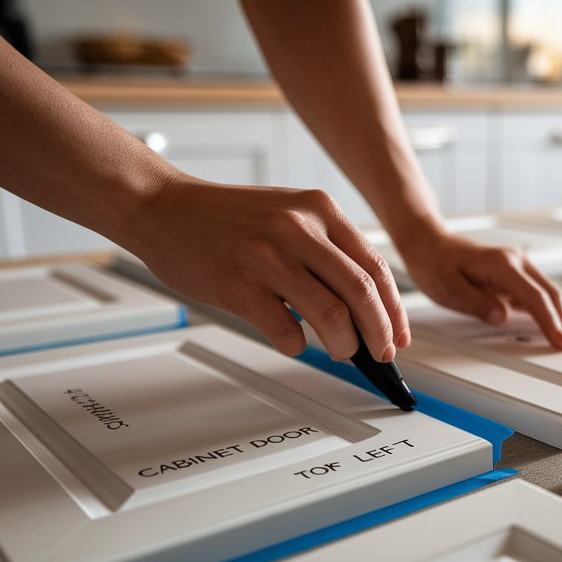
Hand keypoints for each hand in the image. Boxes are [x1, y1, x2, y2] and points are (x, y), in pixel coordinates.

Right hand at [127, 174, 407, 361]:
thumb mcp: (288, 213)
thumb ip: (326, 247)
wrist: (162, 207)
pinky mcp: (239, 286)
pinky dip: (297, 345)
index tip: (398, 335)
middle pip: (363, 293)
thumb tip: (367, 302)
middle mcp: (298, 228)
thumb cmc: (225, 218)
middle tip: (381, 354)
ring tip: (341, 351)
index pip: (375, 267)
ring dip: (344, 345)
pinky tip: (292, 340)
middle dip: (380, 334)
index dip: (394, 309)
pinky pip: (286, 331)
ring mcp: (269, 257)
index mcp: (319, 209)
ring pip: (332, 316)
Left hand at [396, 229, 561, 350]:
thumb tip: (502, 317)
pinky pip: (538, 294)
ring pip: (548, 293)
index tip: (560, 340)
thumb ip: (476, 303)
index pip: (535, 297)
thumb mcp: (448, 288)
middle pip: (549, 295)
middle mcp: (515, 262)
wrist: (430, 244)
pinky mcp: (514, 276)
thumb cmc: (436, 264)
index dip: (550, 322)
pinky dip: (552, 310)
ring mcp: (517, 267)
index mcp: (502, 265)